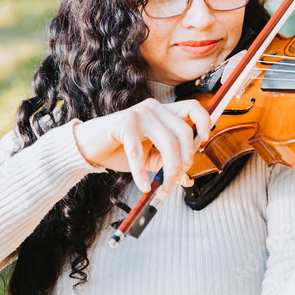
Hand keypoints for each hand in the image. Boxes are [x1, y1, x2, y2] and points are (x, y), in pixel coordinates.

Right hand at [71, 98, 210, 194]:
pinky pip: (139, 152)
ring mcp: (140, 113)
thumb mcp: (150, 157)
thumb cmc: (121, 149)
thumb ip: (167, 163)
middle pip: (184, 132)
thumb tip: (185, 179)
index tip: (204, 141)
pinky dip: (142, 173)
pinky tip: (143, 185)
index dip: (204, 123)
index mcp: (164, 112)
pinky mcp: (124, 122)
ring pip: (168, 142)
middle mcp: (154, 108)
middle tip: (177, 179)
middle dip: (185, 160)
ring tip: (163, 187)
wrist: (90, 147)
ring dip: (169, 170)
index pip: (193, 108)